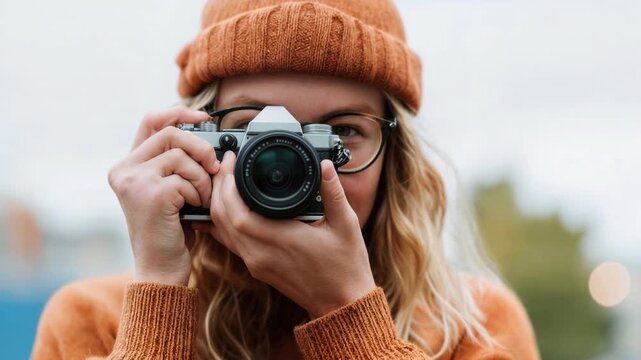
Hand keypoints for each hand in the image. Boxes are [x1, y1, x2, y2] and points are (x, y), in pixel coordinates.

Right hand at [108, 106, 219, 285]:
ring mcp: (134, 181)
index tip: (203, 117)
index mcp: (128, 166)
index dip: (179, 113)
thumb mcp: (171, 190)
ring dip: (201, 178)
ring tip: (200, 198)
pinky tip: (194, 210)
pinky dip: (198, 194)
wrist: (160, 268)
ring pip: (181, 156)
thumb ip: (177, 164)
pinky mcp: (150, 194)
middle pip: (170, 133)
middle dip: (200, 147)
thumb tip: (208, 139)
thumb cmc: (170, 231)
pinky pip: (186, 178)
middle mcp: (124, 170)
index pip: (151, 121)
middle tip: (213, 167)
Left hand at [199, 151, 376, 316]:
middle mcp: (259, 253)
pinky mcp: (257, 268)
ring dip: (217, 204)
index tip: (232, 160)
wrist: (342, 303)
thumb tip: (326, 165)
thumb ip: (333, 192)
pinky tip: (230, 207)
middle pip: (220, 218)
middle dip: (218, 187)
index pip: (235, 210)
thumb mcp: (346, 224)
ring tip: (226, 180)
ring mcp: (255, 263)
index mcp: (278, 239)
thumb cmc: (345, 266)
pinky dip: (224, 222)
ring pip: (221, 230)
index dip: (226, 183)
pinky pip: (230, 242)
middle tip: (227, 164)